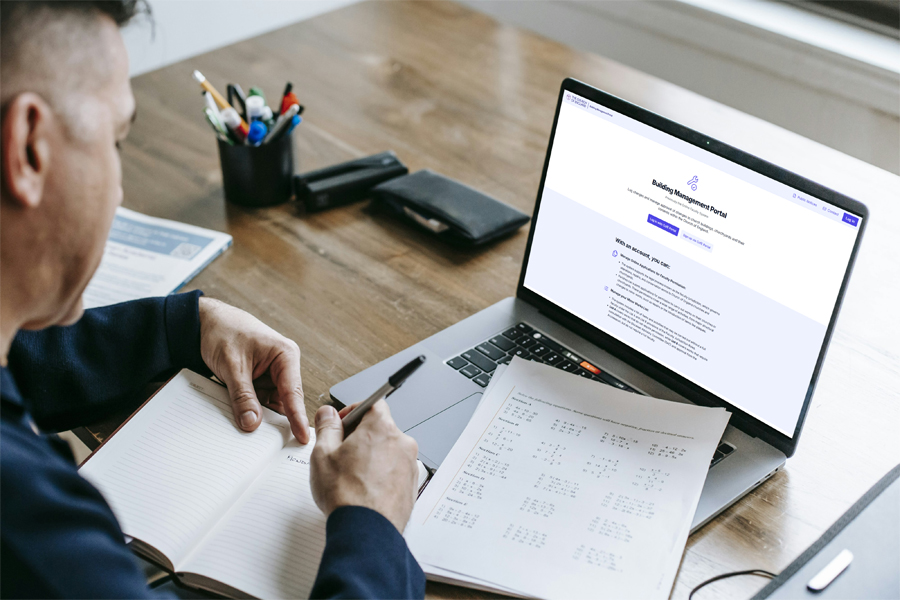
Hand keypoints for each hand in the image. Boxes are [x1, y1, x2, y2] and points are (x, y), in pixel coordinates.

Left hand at [199, 297, 308, 443]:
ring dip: (260, 416)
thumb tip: (252, 423)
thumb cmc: (223, 331)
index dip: (297, 417)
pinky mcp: (259, 382)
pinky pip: (258, 402)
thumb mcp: (232, 366)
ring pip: (270, 405)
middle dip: (276, 421)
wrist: (203, 322)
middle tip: (273, 445)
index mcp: (285, 355)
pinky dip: (250, 411)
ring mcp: (271, 375)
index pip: (293, 392)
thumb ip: (243, 396)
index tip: (301, 437)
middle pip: (284, 402)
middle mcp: (282, 366)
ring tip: (252, 432)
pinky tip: (243, 420)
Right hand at [310, 401, 418, 531]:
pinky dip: (381, 474)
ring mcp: (410, 465)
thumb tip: (327, 414)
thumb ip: (326, 427)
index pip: (372, 403)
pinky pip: (395, 471)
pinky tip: (364, 489)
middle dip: (360, 436)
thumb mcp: (323, 454)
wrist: (366, 531)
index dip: (353, 410)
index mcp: (382, 428)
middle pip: (380, 428)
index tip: (341, 423)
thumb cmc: (346, 494)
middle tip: (341, 453)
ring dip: (371, 457)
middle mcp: (402, 443)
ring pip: (388, 451)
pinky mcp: (412, 485)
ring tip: (351, 476)